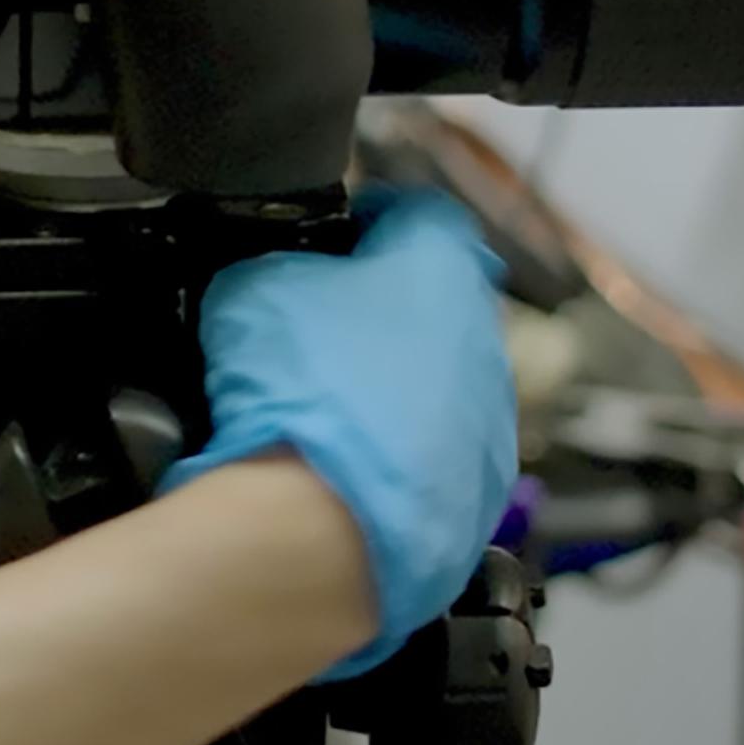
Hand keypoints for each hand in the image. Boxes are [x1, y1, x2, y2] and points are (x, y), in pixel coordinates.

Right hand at [155, 186, 519, 680]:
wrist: (321, 530)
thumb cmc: (301, 396)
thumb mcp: (252, 288)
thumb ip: (281, 265)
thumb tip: (281, 279)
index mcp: (443, 267)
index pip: (421, 213)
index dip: (372, 218)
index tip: (341, 235)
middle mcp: (484, 339)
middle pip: (437, 302)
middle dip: (382, 310)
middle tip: (317, 328)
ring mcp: (490, 424)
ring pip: (441, 384)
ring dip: (393, 388)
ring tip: (324, 411)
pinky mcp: (480, 496)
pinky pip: (436, 458)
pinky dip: (396, 458)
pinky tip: (341, 471)